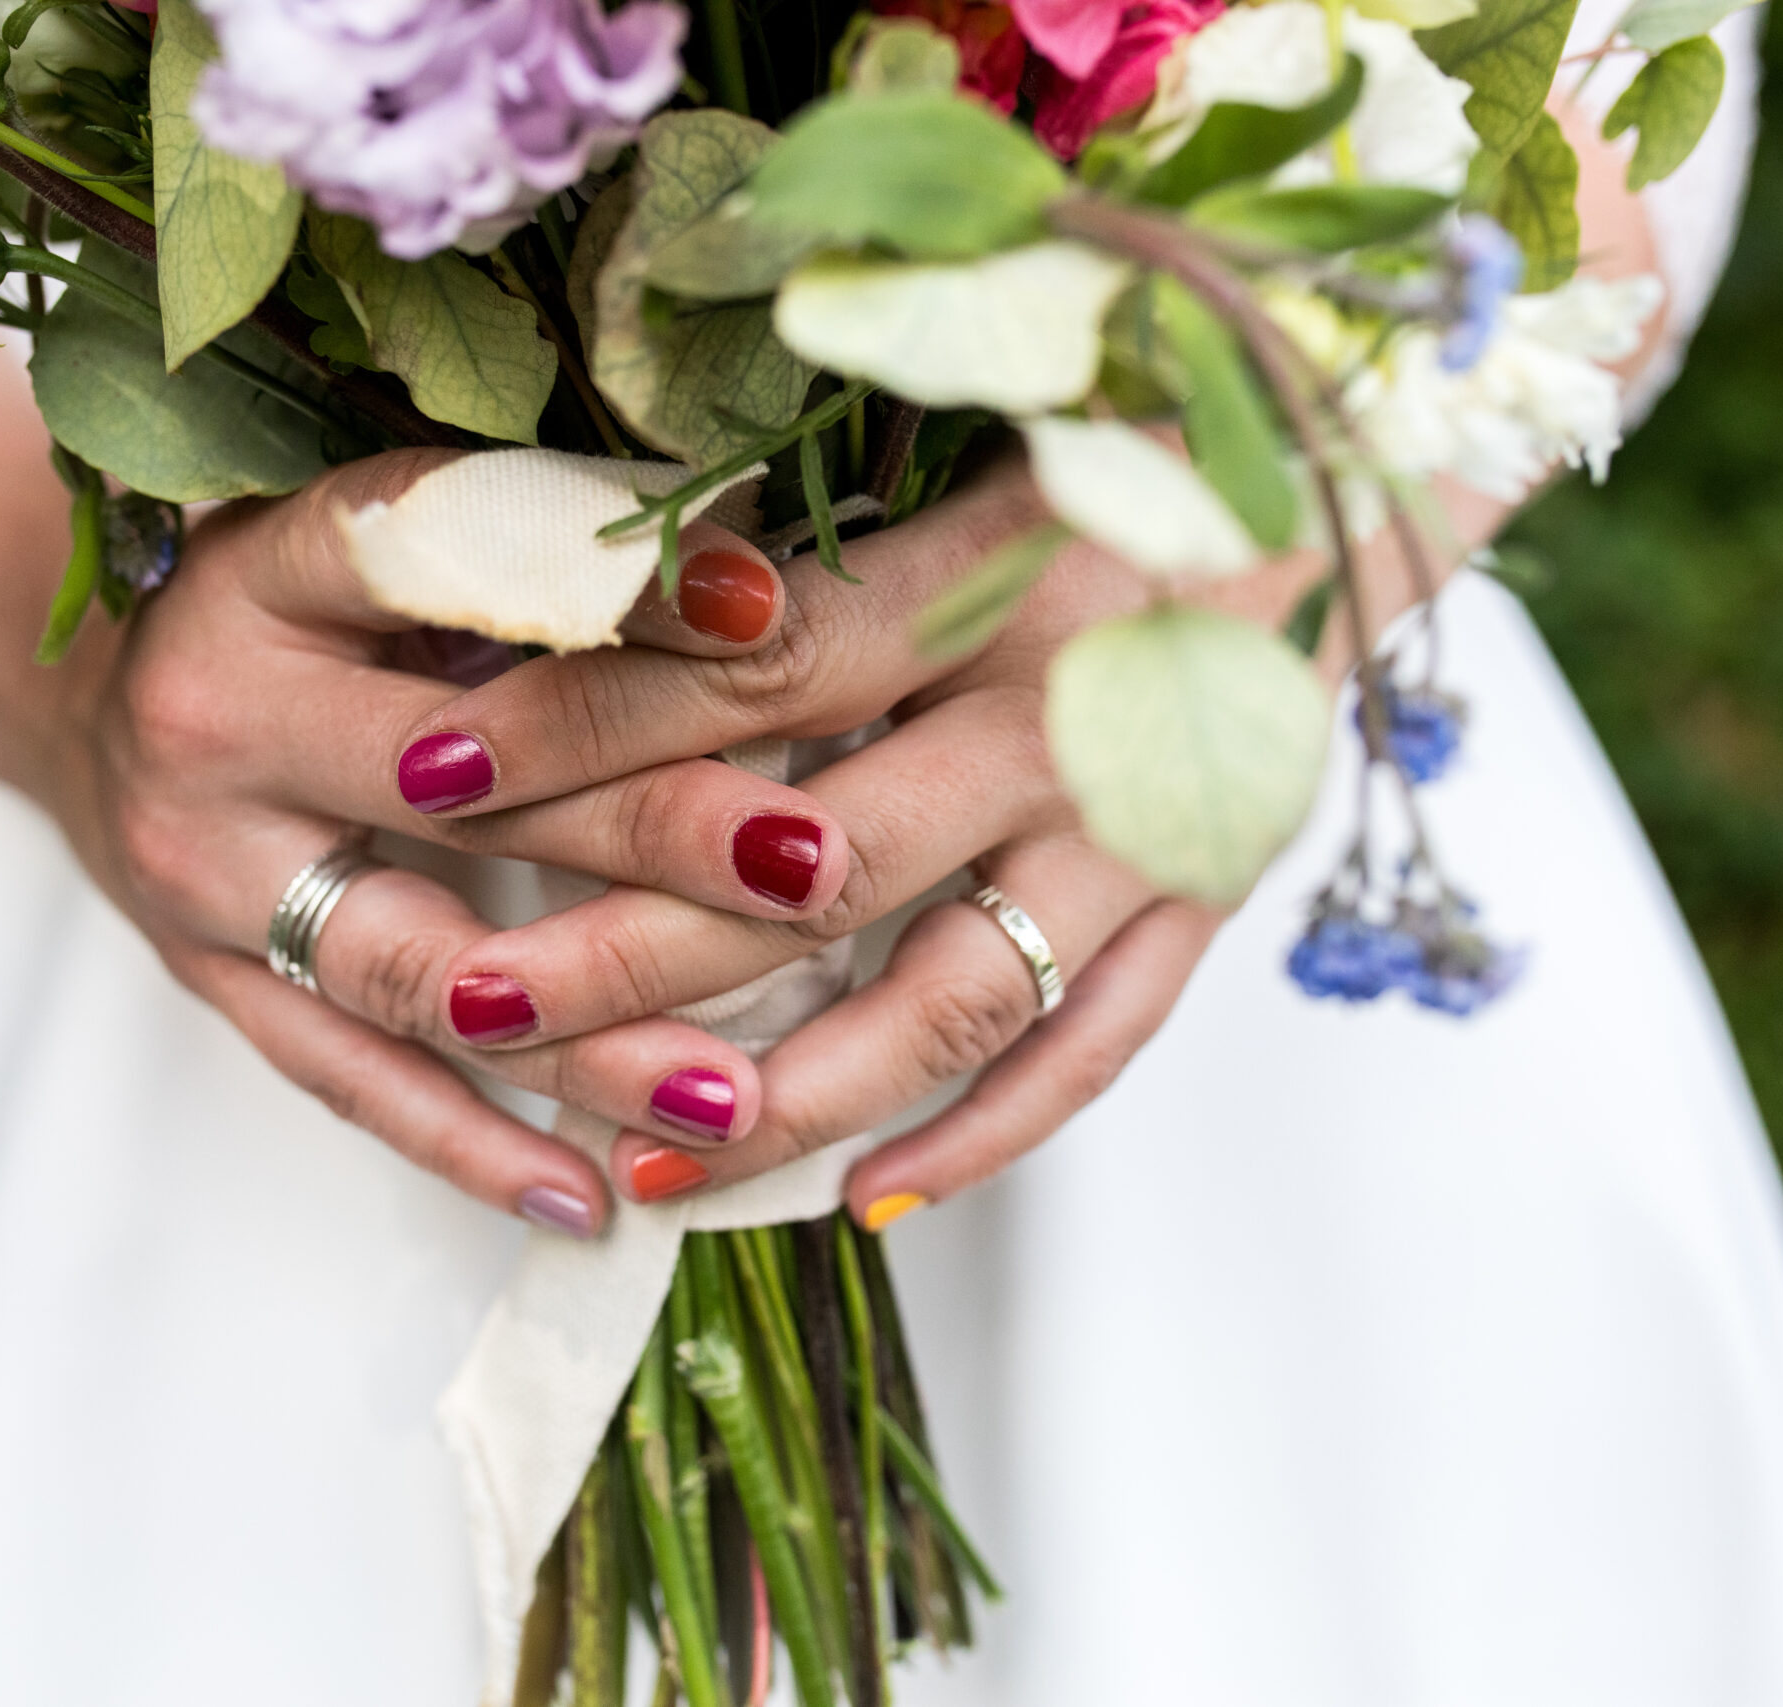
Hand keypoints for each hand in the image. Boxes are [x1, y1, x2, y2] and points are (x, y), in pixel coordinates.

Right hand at [0, 373, 862, 1236]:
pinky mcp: (209, 984)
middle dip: (652, 829)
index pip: (446, 559)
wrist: (85, 696)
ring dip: (582, 1042)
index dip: (610, 588)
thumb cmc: (289, 602)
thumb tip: (770, 567)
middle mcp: (220, 718)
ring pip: (413, 972)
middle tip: (814, 866)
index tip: (773, 608)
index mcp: (270, 567)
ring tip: (734, 1093)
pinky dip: (471, 1148)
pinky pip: (350, 1084)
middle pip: (458, 785)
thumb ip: (526, 547)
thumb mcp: (376, 535)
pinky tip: (591, 1200)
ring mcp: (203, 871)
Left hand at [388, 452, 1271, 1210]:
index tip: (428, 764)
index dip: (577, 723)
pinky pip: (1089, 1053)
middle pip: (809, 873)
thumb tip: (583, 589)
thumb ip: (798, 531)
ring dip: (786, 1099)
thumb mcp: (964, 434)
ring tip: (642, 1165)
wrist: (1353, 472)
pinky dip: (982, 1136)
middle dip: (625, 953)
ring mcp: (1141, 837)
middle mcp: (1059, 724)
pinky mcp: (1202, 905)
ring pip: (943, 1006)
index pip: (747, 672)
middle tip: (473, 1009)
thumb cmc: (1129, 433)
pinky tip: (864, 1199)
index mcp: (990, 579)